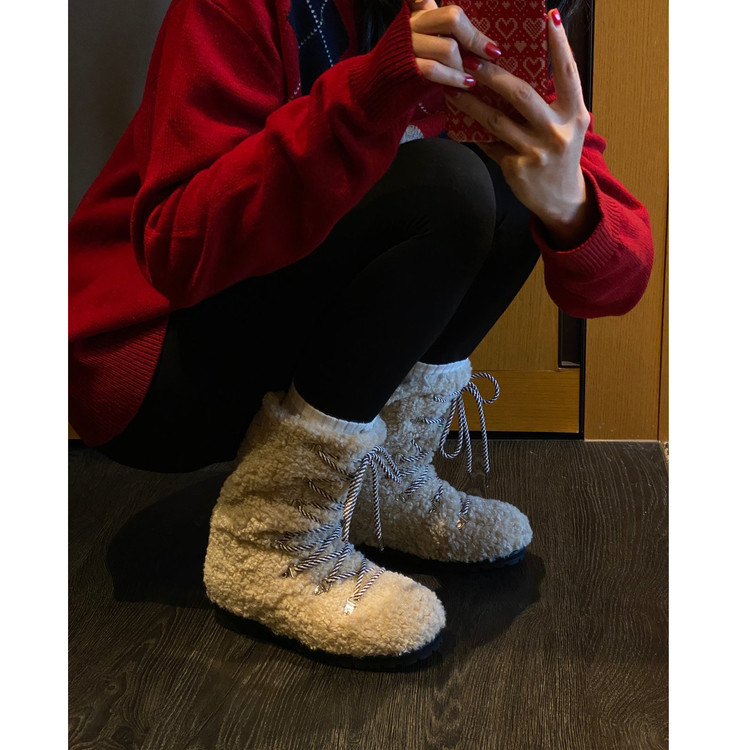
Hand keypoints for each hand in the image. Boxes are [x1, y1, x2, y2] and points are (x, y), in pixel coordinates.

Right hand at [409, 0, 504, 90]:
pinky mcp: (406, 66)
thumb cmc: (410, 69)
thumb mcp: (427, 46)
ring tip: (471, 78)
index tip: (491, 47)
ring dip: (464, 65)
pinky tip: (464, 85)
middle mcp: (412, 24)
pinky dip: (454, 79)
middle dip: (474, 39)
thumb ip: (446, 34)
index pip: (446, 9)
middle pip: (452, 18)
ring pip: (447, 47)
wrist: (377, 90)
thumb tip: (485, 42)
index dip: (472, 29)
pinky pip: (435, 69)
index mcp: (419, 14)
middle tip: (489, 55)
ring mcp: (408, 44)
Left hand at [446, 10, 596, 246]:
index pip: (568, 72)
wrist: (561, 199)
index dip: (559, 43)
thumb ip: (551, 101)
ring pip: (496, 120)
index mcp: (575, 114)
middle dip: (493, 75)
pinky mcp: (516, 168)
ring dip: (471, 103)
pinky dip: (475, 132)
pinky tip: (460, 121)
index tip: (548, 16)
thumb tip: (517, 70)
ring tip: (454, 89)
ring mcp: (536, 152)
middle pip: (521, 95)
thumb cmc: (560, 154)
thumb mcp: (567, 126)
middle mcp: (558, 131)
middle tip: (471, 60)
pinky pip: (490, 143)